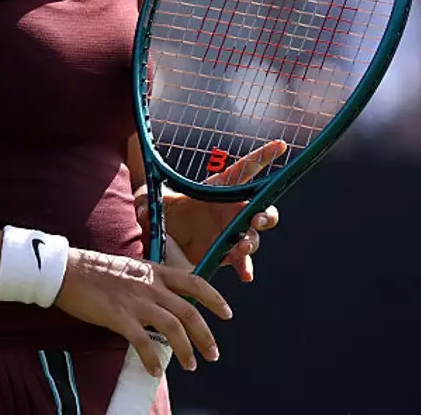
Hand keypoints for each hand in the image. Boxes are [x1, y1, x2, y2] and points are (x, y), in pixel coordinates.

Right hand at [54, 248, 231, 376]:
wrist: (67, 270)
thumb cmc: (96, 271)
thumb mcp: (131, 269)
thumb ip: (150, 282)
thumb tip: (164, 300)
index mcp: (155, 272)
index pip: (194, 282)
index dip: (214, 298)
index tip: (227, 313)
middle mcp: (150, 285)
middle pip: (188, 311)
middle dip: (205, 335)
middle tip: (213, 353)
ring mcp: (136, 301)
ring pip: (172, 328)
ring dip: (186, 350)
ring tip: (191, 365)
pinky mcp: (119, 316)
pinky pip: (142, 341)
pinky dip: (152, 358)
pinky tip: (156, 370)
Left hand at [144, 140, 284, 282]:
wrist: (161, 238)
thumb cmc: (164, 211)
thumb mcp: (157, 201)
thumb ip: (150, 200)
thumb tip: (140, 206)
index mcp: (221, 189)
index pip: (245, 169)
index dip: (263, 156)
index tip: (280, 145)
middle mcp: (232, 210)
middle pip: (261, 209)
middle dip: (265, 214)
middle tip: (257, 218)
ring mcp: (232, 233)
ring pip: (253, 237)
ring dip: (251, 241)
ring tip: (242, 247)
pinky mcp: (227, 254)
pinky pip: (242, 262)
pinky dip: (245, 267)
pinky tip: (244, 274)